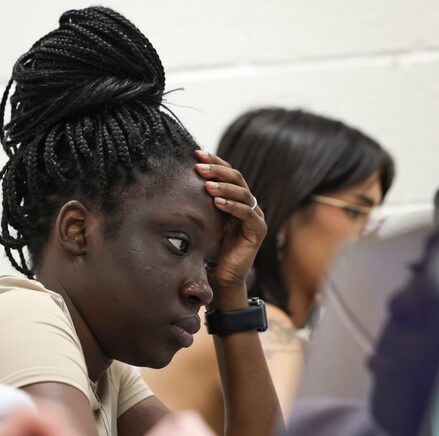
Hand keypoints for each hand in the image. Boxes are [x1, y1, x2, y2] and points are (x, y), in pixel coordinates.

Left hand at [195, 151, 266, 292]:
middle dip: (218, 171)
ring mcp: (255, 217)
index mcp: (236, 199)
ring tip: (206, 185)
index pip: (228, 174)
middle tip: (199, 166)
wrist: (220, 277)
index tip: (196, 154)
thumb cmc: (208, 249)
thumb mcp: (202, 220)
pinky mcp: (258, 231)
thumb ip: (200, 201)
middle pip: (237, 179)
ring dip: (224, 187)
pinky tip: (217, 202)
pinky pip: (247, 214)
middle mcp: (249, 204)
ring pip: (243, 193)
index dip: (215, 162)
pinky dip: (233, 206)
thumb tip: (180, 179)